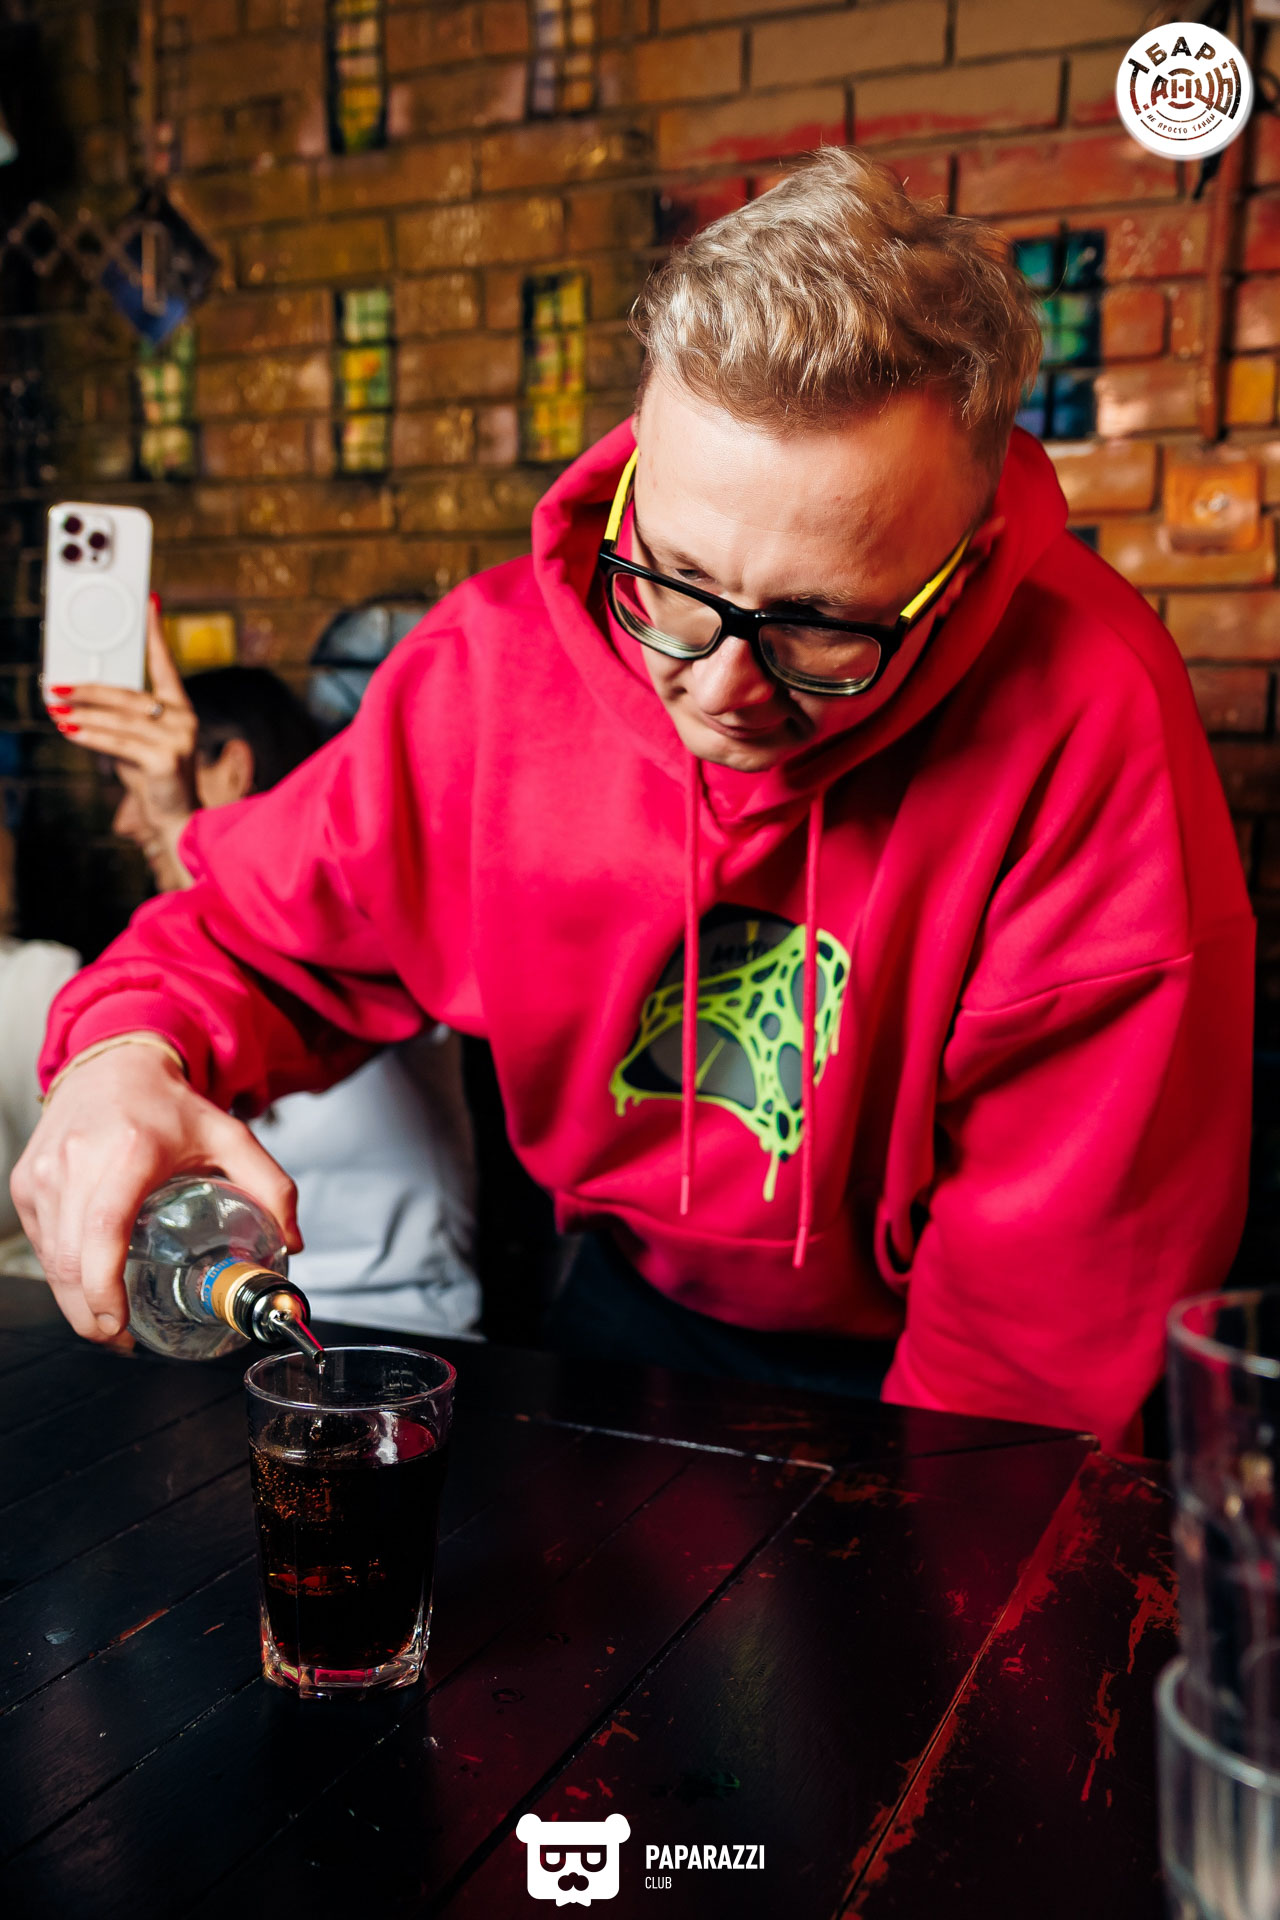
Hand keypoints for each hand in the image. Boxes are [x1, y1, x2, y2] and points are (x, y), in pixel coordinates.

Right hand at [11, 1044, 301, 1344]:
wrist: (115, 1065)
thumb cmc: (169, 1106)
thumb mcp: (230, 1135)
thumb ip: (271, 1186)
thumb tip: (292, 1242)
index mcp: (129, 1151)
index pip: (105, 1229)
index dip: (102, 1286)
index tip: (116, 1321)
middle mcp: (78, 1161)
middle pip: (70, 1258)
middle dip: (88, 1312)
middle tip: (120, 1336)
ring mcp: (45, 1173)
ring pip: (50, 1257)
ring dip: (73, 1298)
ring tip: (107, 1317)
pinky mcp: (27, 1181)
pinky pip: (40, 1241)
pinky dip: (60, 1269)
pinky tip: (87, 1281)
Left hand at [48, 599, 198, 832]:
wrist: (178, 818)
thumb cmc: (155, 778)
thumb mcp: (137, 744)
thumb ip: (119, 723)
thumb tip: (77, 706)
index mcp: (180, 709)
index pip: (165, 665)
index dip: (155, 634)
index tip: (148, 602)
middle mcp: (184, 719)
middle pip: (129, 695)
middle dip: (89, 689)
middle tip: (58, 686)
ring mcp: (178, 740)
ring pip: (120, 719)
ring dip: (82, 714)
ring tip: (55, 710)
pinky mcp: (166, 760)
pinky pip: (120, 743)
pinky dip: (91, 737)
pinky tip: (71, 732)